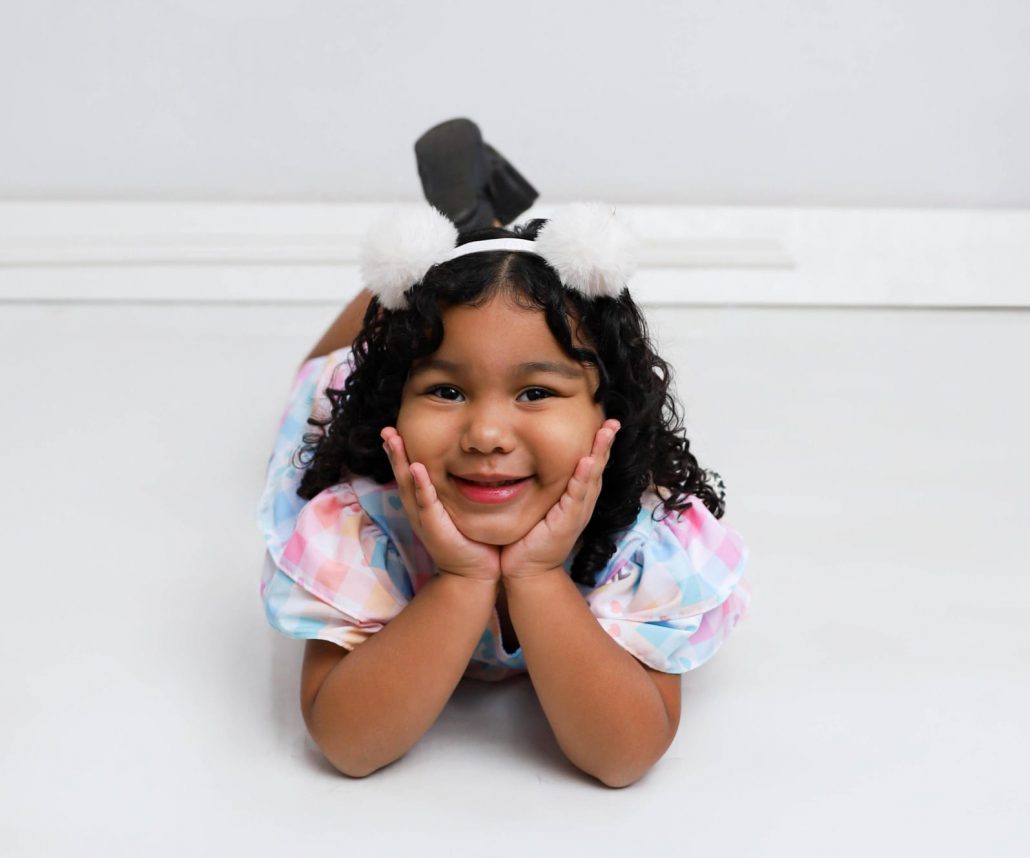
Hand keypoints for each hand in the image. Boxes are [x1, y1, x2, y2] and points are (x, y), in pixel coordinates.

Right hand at [381, 427, 501, 582]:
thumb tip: (473, 467)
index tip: (395, 431)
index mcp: (423, 504)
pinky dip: (421, 484)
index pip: (409, 473)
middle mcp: (418, 509)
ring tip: (392, 439)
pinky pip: (426, 501)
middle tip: (386, 429)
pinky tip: (416, 468)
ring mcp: (424, 518)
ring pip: (408, 484)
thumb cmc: (471, 541)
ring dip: (399, 460)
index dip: (400, 452)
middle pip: (401, 474)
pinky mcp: (434, 526)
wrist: (473, 574)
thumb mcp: (460, 511)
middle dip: (393, 451)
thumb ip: (460, 491)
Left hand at [500, 420, 619, 580]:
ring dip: (600, 454)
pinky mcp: (567, 522)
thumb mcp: (540, 506)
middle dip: (606, 443)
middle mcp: (582, 504)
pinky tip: (587, 462)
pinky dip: (583, 478)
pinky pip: (577, 496)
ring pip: (592, 478)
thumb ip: (543, 486)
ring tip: (606, 432)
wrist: (527, 571)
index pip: (590, 466)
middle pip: (598, 467)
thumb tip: (530, 460)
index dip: (598, 444)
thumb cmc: (530, 538)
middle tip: (613, 421)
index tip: (604, 422)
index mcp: (576, 498)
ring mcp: (577, 513)